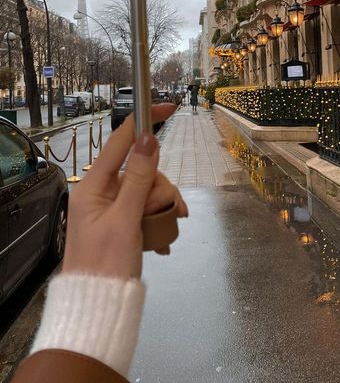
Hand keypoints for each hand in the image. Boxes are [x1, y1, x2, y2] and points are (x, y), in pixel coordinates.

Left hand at [62, 104, 187, 278]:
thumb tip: (148, 138)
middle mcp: (101, 192)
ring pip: (148, 190)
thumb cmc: (106, 263)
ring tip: (169, 230)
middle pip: (141, 170)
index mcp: (93, 185)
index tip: (165, 107)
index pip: (119, 142)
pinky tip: (162, 240)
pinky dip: (157, 220)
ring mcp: (112, 208)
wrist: (97, 308)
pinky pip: (145, 209)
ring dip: (162, 206)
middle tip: (171, 210)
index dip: (142, 122)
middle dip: (160, 187)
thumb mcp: (125, 219)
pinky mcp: (121, 224)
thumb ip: (138, 177)